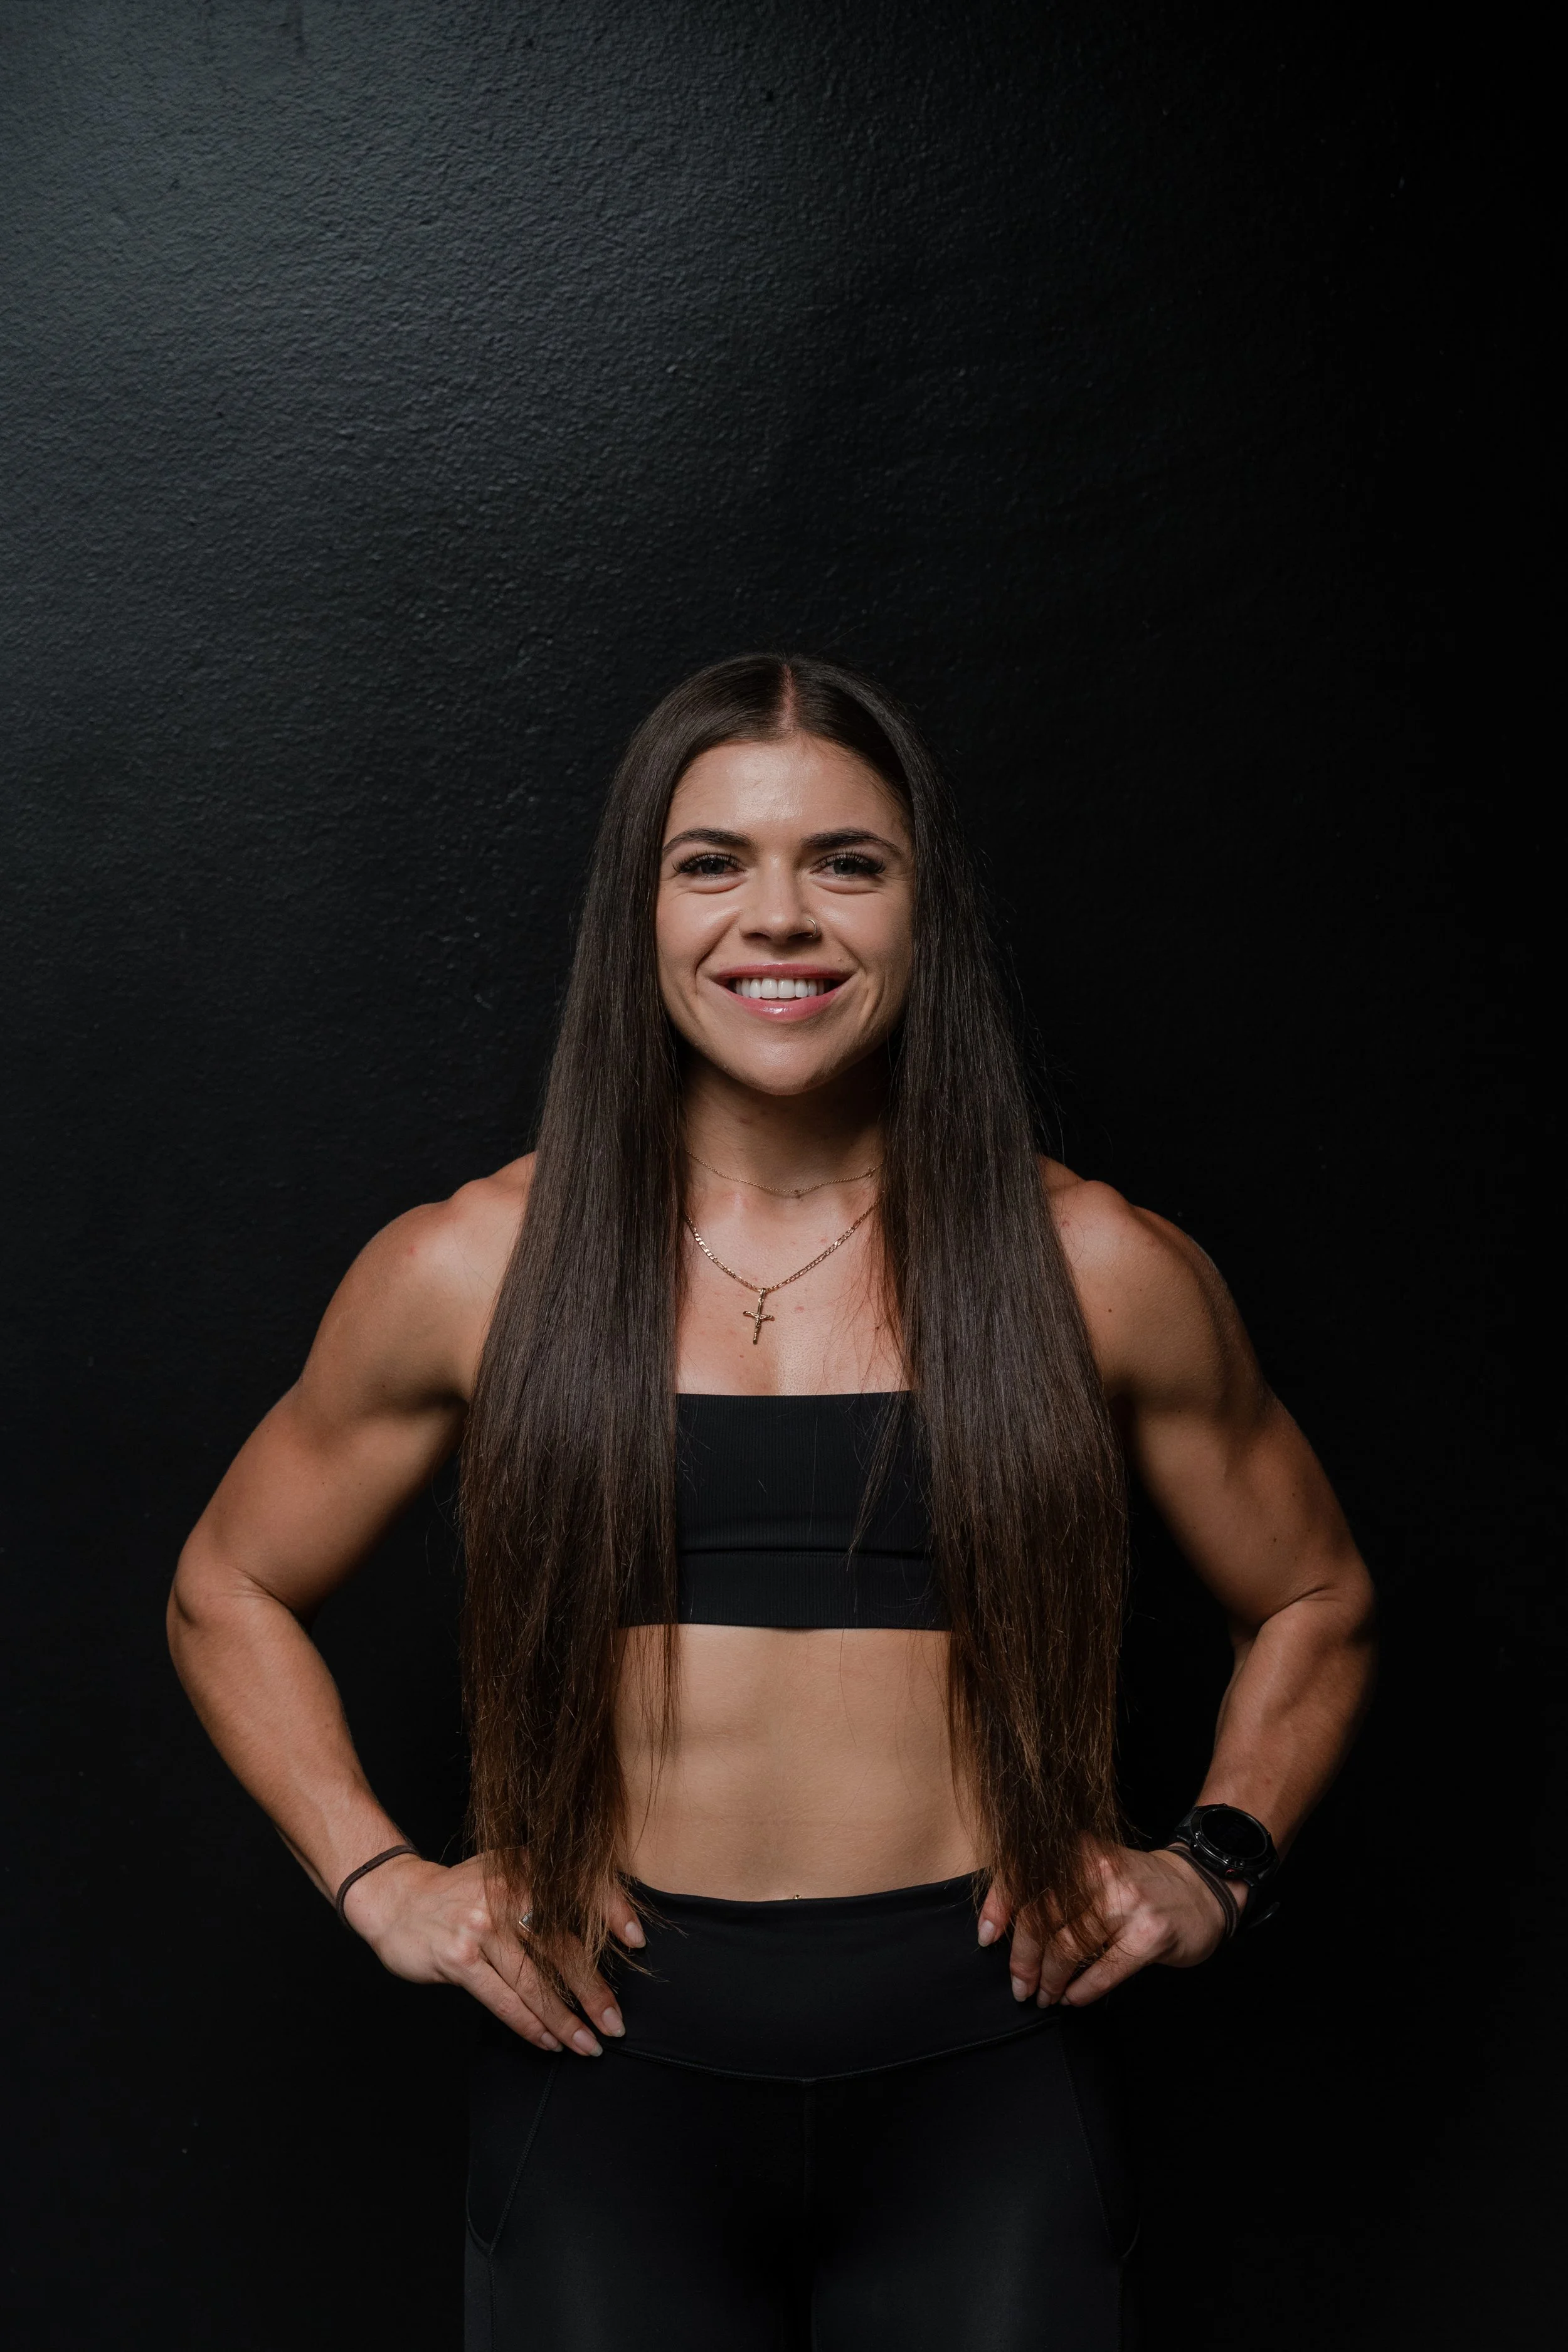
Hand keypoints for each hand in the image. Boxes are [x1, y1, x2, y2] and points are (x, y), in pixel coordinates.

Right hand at [342, 1853, 644, 2054]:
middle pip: (563, 1947)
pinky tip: (549, 2042)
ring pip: (535, 1982)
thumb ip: (546, 1891)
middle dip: (594, 1991)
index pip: (579, 1888)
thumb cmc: (463, 1893)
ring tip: (589, 2045)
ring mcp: (482, 1925)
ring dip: (565, 2020)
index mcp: (525, 1867)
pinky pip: (503, 1999)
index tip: (638, 1943)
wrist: (398, 1900)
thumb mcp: (505, 1874)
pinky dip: (530, 2025)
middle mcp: (507, 1892)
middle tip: (616, 2023)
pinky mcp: (459, 1957)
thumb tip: (603, 1927)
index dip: (613, 1912)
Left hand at [977, 1845, 1244, 2007]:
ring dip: (1050, 1980)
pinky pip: (1105, 1970)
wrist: (1199, 1890)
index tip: (986, 1938)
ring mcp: (1128, 1903)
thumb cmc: (1133, 1885)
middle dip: (1023, 1958)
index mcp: (1081, 1851)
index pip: (1027, 1875)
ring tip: (1045, 1996)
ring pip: (1069, 1947)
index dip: (999, 1906)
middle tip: (1019, 1986)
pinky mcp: (1150, 1935)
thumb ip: (1055, 1887)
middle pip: (1042, 1917)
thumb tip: (1005, 1927)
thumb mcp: (1094, 1869)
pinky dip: (1082, 1990)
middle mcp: (1101, 1872)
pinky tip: (1073, 1999)